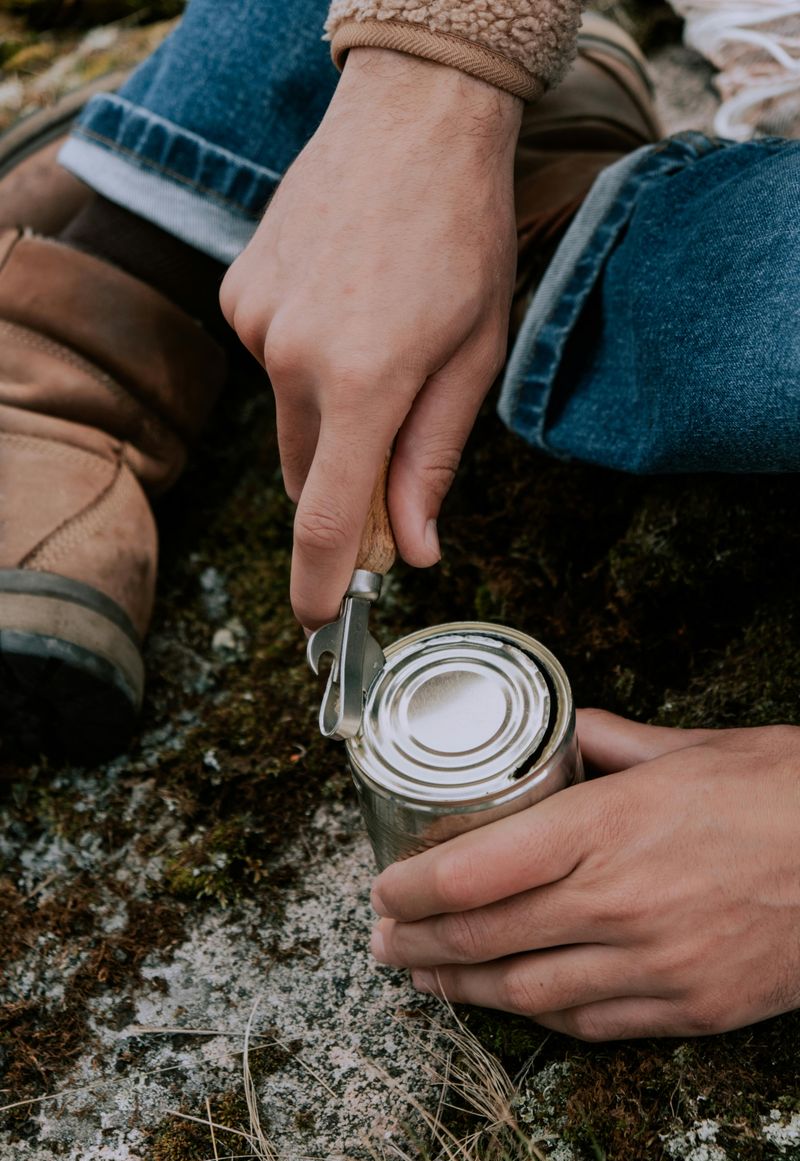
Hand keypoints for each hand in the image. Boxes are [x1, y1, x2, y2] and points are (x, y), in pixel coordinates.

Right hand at [220, 49, 521, 627]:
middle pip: (309, 474)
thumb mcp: (473, 354)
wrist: (412, 117)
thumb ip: (434, 459)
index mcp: (365, 381)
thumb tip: (416, 546)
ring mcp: (256, 321)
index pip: (328, 518)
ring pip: (291, 418)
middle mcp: (294, 358)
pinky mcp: (239, 293)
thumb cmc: (462, 234)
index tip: (319, 625)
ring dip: (331, 413)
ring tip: (379, 338)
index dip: (321, 583)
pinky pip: (273, 362)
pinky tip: (345, 306)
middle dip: (348, 481)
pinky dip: (308, 361)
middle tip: (396, 442)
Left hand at [370, 711, 799, 1040]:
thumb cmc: (786, 791)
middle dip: (416, 942)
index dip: (411, 887)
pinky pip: (592, 1024)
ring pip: (527, 991)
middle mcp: (620, 900)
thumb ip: (618, 742)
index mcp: (610, 824)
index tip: (383, 886)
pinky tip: (511, 1004)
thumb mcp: (698, 747)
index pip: (473, 870)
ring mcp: (656, 963)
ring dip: (461, 988)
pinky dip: (537, 1016)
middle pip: (484, 937)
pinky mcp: (692, 1008)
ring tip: (423, 978)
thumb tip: (576, 732)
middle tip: (382, 939)